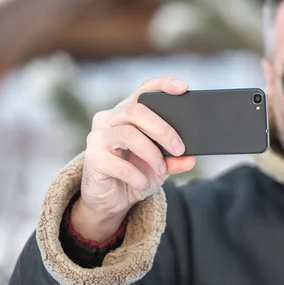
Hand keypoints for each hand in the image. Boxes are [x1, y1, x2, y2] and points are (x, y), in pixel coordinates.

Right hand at [71, 77, 195, 241]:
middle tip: (179, 148)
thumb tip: (191, 158)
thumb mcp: (160, 167)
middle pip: (136, 111)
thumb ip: (174, 160)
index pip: (144, 90)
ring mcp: (98, 137)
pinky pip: (118, 163)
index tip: (183, 88)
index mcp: (127, 113)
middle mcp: (109, 119)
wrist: (110, 200)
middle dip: (163, 129)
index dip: (163, 85)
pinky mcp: (92, 158)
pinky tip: (143, 182)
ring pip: (128, 134)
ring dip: (151, 153)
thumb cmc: (135, 174)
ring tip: (161, 169)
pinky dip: (136, 174)